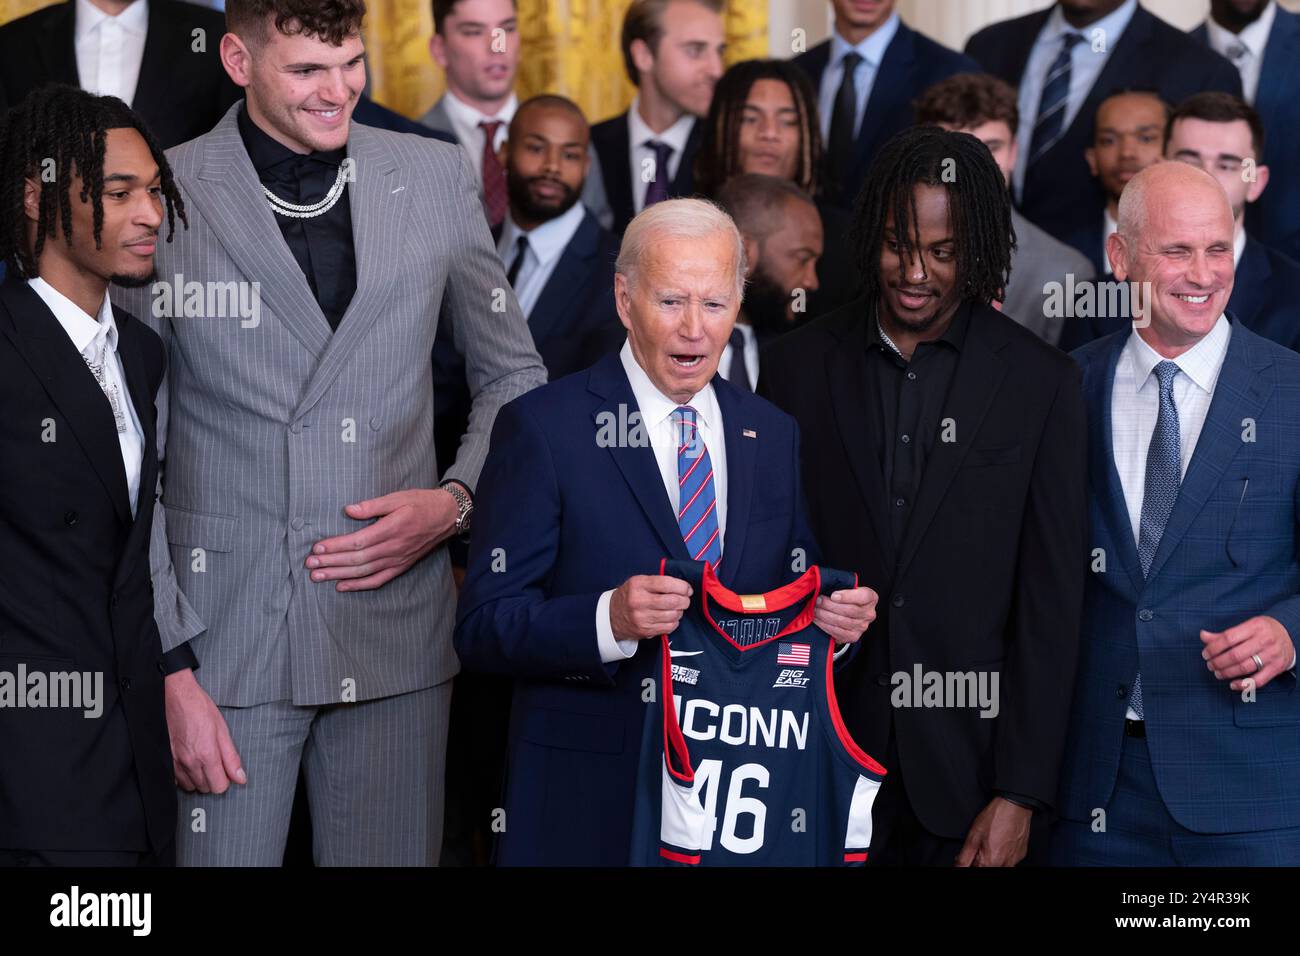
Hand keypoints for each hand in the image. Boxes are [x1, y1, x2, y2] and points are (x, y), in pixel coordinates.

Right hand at [164, 668, 245, 793]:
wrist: (174, 697)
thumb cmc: (199, 709)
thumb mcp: (222, 730)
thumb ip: (231, 757)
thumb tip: (240, 778)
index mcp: (206, 755)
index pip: (219, 787)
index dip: (225, 779)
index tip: (225, 769)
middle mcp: (189, 763)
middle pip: (205, 788)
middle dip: (213, 778)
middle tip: (214, 761)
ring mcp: (174, 762)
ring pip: (190, 786)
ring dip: (198, 778)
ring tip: (202, 760)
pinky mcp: (165, 759)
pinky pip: (176, 780)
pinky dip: (184, 775)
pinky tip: (189, 762)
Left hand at [305, 488, 457, 590]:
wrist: (446, 516)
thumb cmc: (421, 503)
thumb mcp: (398, 497)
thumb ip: (372, 505)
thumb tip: (349, 510)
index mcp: (392, 529)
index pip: (358, 541)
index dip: (336, 546)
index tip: (318, 547)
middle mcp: (393, 548)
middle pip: (357, 559)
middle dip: (331, 562)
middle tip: (309, 564)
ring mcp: (397, 560)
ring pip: (363, 572)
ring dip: (339, 575)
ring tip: (318, 576)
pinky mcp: (400, 567)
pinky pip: (377, 580)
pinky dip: (359, 585)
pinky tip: (341, 586)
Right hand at [610, 575, 692, 642]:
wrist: (611, 616)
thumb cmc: (630, 596)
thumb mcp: (639, 582)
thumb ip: (658, 582)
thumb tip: (683, 587)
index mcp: (638, 585)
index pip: (667, 583)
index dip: (682, 586)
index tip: (687, 589)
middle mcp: (639, 601)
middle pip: (673, 601)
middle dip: (685, 600)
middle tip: (685, 599)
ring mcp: (642, 618)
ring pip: (673, 615)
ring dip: (680, 612)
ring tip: (676, 609)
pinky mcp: (645, 630)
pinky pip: (669, 627)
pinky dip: (674, 622)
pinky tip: (670, 618)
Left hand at [814, 586, 877, 644]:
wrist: (846, 612)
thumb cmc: (845, 598)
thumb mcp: (846, 588)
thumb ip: (839, 586)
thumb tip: (823, 586)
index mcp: (871, 598)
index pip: (864, 596)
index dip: (848, 596)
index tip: (833, 595)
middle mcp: (869, 613)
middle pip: (850, 610)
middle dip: (830, 605)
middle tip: (818, 601)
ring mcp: (862, 627)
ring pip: (842, 621)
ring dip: (825, 615)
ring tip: (815, 609)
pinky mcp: (853, 637)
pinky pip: (838, 632)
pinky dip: (825, 625)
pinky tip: (817, 620)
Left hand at [954, 796, 1031, 866]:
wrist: (1014, 807)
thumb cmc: (995, 818)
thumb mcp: (973, 836)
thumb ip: (964, 857)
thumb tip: (959, 866)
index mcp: (990, 861)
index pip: (975, 869)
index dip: (970, 861)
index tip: (972, 853)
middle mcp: (1004, 864)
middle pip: (987, 867)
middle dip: (981, 859)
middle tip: (982, 845)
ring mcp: (1014, 860)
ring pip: (998, 865)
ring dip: (992, 858)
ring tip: (992, 842)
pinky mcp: (1021, 855)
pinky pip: (1009, 860)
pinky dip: (1002, 854)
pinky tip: (1001, 841)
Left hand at [1201, 615, 1295, 691]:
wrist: (1289, 634)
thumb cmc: (1262, 631)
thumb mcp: (1246, 626)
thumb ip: (1224, 634)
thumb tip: (1203, 635)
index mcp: (1254, 626)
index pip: (1228, 638)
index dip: (1213, 647)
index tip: (1205, 654)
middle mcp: (1264, 640)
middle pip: (1235, 655)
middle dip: (1218, 662)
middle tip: (1210, 665)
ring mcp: (1271, 655)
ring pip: (1244, 668)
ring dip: (1227, 673)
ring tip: (1217, 673)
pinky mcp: (1277, 668)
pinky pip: (1258, 681)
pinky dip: (1244, 685)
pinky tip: (1232, 684)